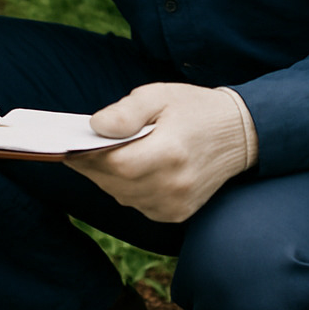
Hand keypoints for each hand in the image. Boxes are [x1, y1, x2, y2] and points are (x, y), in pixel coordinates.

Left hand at [65, 82, 256, 223]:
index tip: (70, 144)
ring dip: (107, 178)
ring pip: (122, 196)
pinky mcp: (176, 214)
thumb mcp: (159, 96)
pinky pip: (136, 203)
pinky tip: (127, 169)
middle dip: (92, 166)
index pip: (116, 164)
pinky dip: (125, 188)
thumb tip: (95, 127)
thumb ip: (126, 111)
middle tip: (76, 148)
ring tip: (98, 156)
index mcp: (170, 153)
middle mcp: (174, 185)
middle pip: (115, 182)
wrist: (238, 134)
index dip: (88, 156)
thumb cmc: (194, 109)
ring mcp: (176, 204)